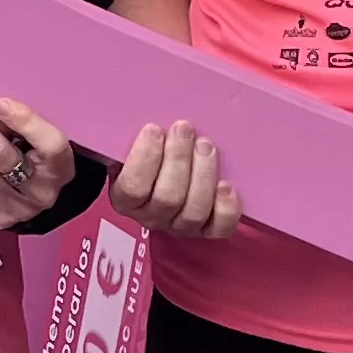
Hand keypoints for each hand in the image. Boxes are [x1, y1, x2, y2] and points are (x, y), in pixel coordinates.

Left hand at [0, 94, 75, 230]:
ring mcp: (22, 208)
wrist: (43, 194)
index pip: (49, 144)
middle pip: (1, 155)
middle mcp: (44, 191)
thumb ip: (24, 123)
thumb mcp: (43, 138)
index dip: (23, 121)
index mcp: (61, 164)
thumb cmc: (40, 159)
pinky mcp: (1, 217)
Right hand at [107, 119, 237, 240]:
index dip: (144, 158)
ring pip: (193, 211)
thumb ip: (130, 139)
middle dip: (178, 159)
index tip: (154, 129)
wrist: (163, 179)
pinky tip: (226, 185)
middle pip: (167, 198)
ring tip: (205, 146)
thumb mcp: (129, 149)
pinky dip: (225, 208)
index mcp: (125, 200)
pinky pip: (219, 228)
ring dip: (203, 175)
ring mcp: (180, 226)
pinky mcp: (207, 230)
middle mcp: (151, 218)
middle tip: (184, 129)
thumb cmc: (147, 158)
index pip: (132, 187)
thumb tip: (144, 121)